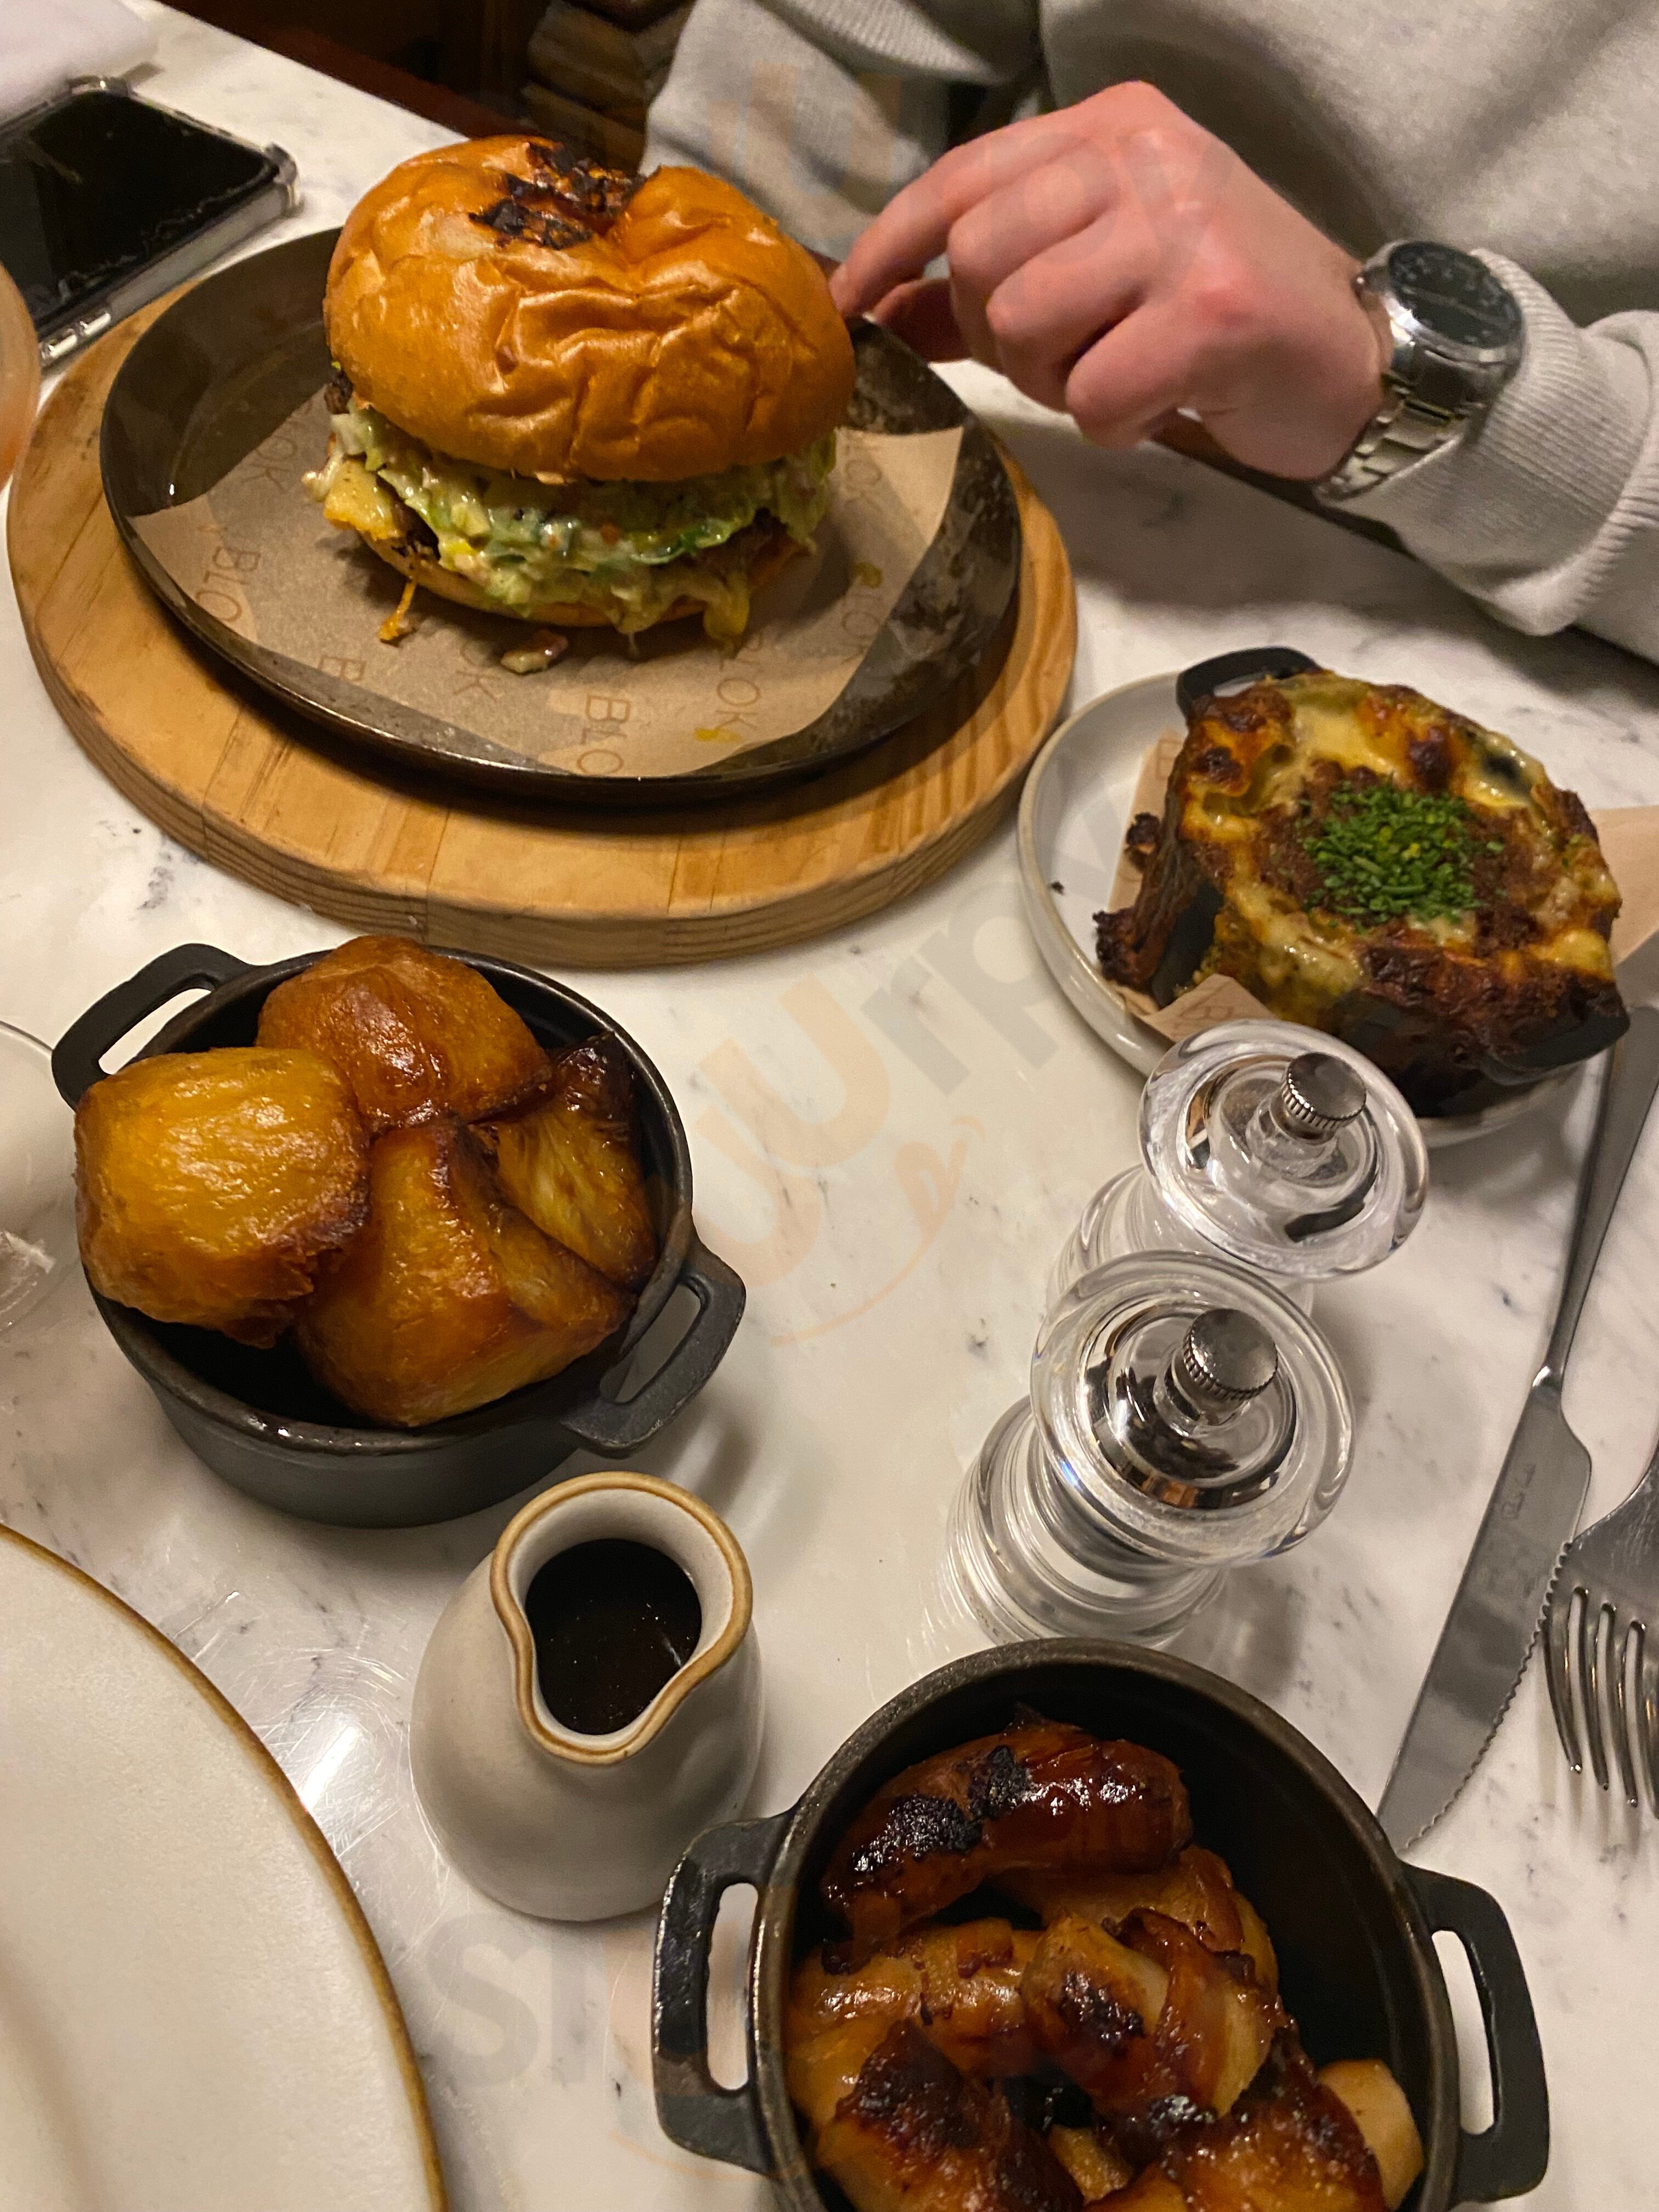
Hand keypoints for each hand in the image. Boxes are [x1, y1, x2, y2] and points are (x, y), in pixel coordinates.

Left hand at [829, 83, 1388, 480]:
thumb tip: (890, 309)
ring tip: (1115, 377)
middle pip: (982, 259)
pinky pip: (1090, 394)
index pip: (964, 177)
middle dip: (998, 336)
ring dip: (1051, 383)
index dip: (893, 247)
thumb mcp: (1107, 270)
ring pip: (1025, 326)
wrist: (1353, 358)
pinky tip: (1160, 403)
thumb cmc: (1218, 315)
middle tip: (1063, 359)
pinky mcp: (1209, 313)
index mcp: (1114, 128)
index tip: (848, 307)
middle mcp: (1146, 160)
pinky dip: (1111, 425)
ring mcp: (1181, 230)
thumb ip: (1001, 281)